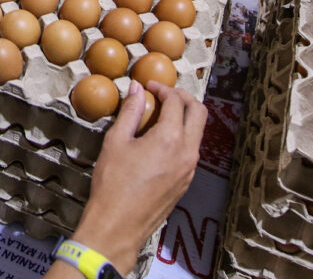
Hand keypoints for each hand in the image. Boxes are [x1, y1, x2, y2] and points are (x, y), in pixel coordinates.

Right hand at [70, 81, 205, 275]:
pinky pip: (191, 151)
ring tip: (160, 115)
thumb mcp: (116, 141)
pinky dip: (181, 136)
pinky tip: (159, 140)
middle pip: (199, 113)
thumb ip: (130, 112)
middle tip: (164, 94)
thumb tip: (137, 89)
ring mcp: (189, 169)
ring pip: (197, 133)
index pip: (176, 102)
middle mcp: (187, 152)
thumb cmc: (113, 184)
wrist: (118, 225)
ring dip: (184, 118)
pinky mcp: (185, 182)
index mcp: (170, 139)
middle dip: (183, 98)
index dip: (163, 89)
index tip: (149, 86)